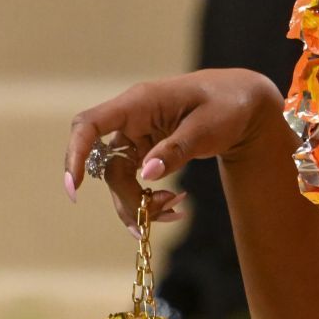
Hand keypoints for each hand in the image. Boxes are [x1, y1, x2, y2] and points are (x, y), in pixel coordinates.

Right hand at [63, 69, 282, 231]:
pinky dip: (151, 199)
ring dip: (141, 204)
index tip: (74, 187)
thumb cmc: (228, 105)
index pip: (90, 125)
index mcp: (139, 103)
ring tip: (175, 211)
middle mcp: (131, 119)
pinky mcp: (146, 151)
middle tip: (156, 216)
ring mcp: (137, 136)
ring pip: (120, 179)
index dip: (75, 154)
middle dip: (126, 197)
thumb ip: (177, 149)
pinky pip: (136, 181)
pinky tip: (176, 208)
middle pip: (107, 165)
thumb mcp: (207, 128)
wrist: (245, 103)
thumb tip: (147, 174)